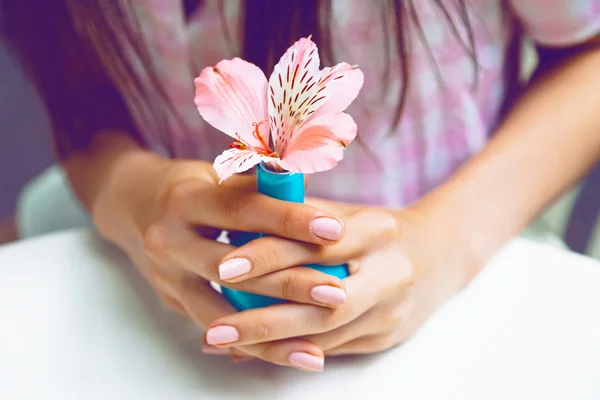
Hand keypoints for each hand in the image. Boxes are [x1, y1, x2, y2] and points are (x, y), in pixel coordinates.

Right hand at [93, 156, 348, 367]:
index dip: (289, 219)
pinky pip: (216, 329)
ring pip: (220, 313)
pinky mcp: (172, 302)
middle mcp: (170, 240)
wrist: (131, 206)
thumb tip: (310, 190)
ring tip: (315, 350)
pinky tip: (287, 355)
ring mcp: (167, 277)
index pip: (242, 209)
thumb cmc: (190, 186)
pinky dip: (251, 344)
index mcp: (186, 199)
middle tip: (335, 294)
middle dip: (287, 282)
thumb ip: (260, 185)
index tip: (333, 229)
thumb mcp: (218, 175)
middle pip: (233, 268)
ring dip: (270, 333)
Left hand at [203, 198, 477, 364]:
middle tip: (215, 329)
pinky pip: (331, 349)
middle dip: (264, 320)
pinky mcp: (385, 337)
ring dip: (270, 344)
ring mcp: (392, 311)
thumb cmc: (377, 230)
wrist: (441, 255)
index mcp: (376, 230)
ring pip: (324, 336)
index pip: (316, 245)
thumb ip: (298, 216)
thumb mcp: (346, 213)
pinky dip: (290, 351)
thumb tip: (237, 224)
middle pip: (322, 305)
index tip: (224, 267)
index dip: (269, 256)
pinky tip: (253, 351)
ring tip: (223, 342)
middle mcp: (390, 273)